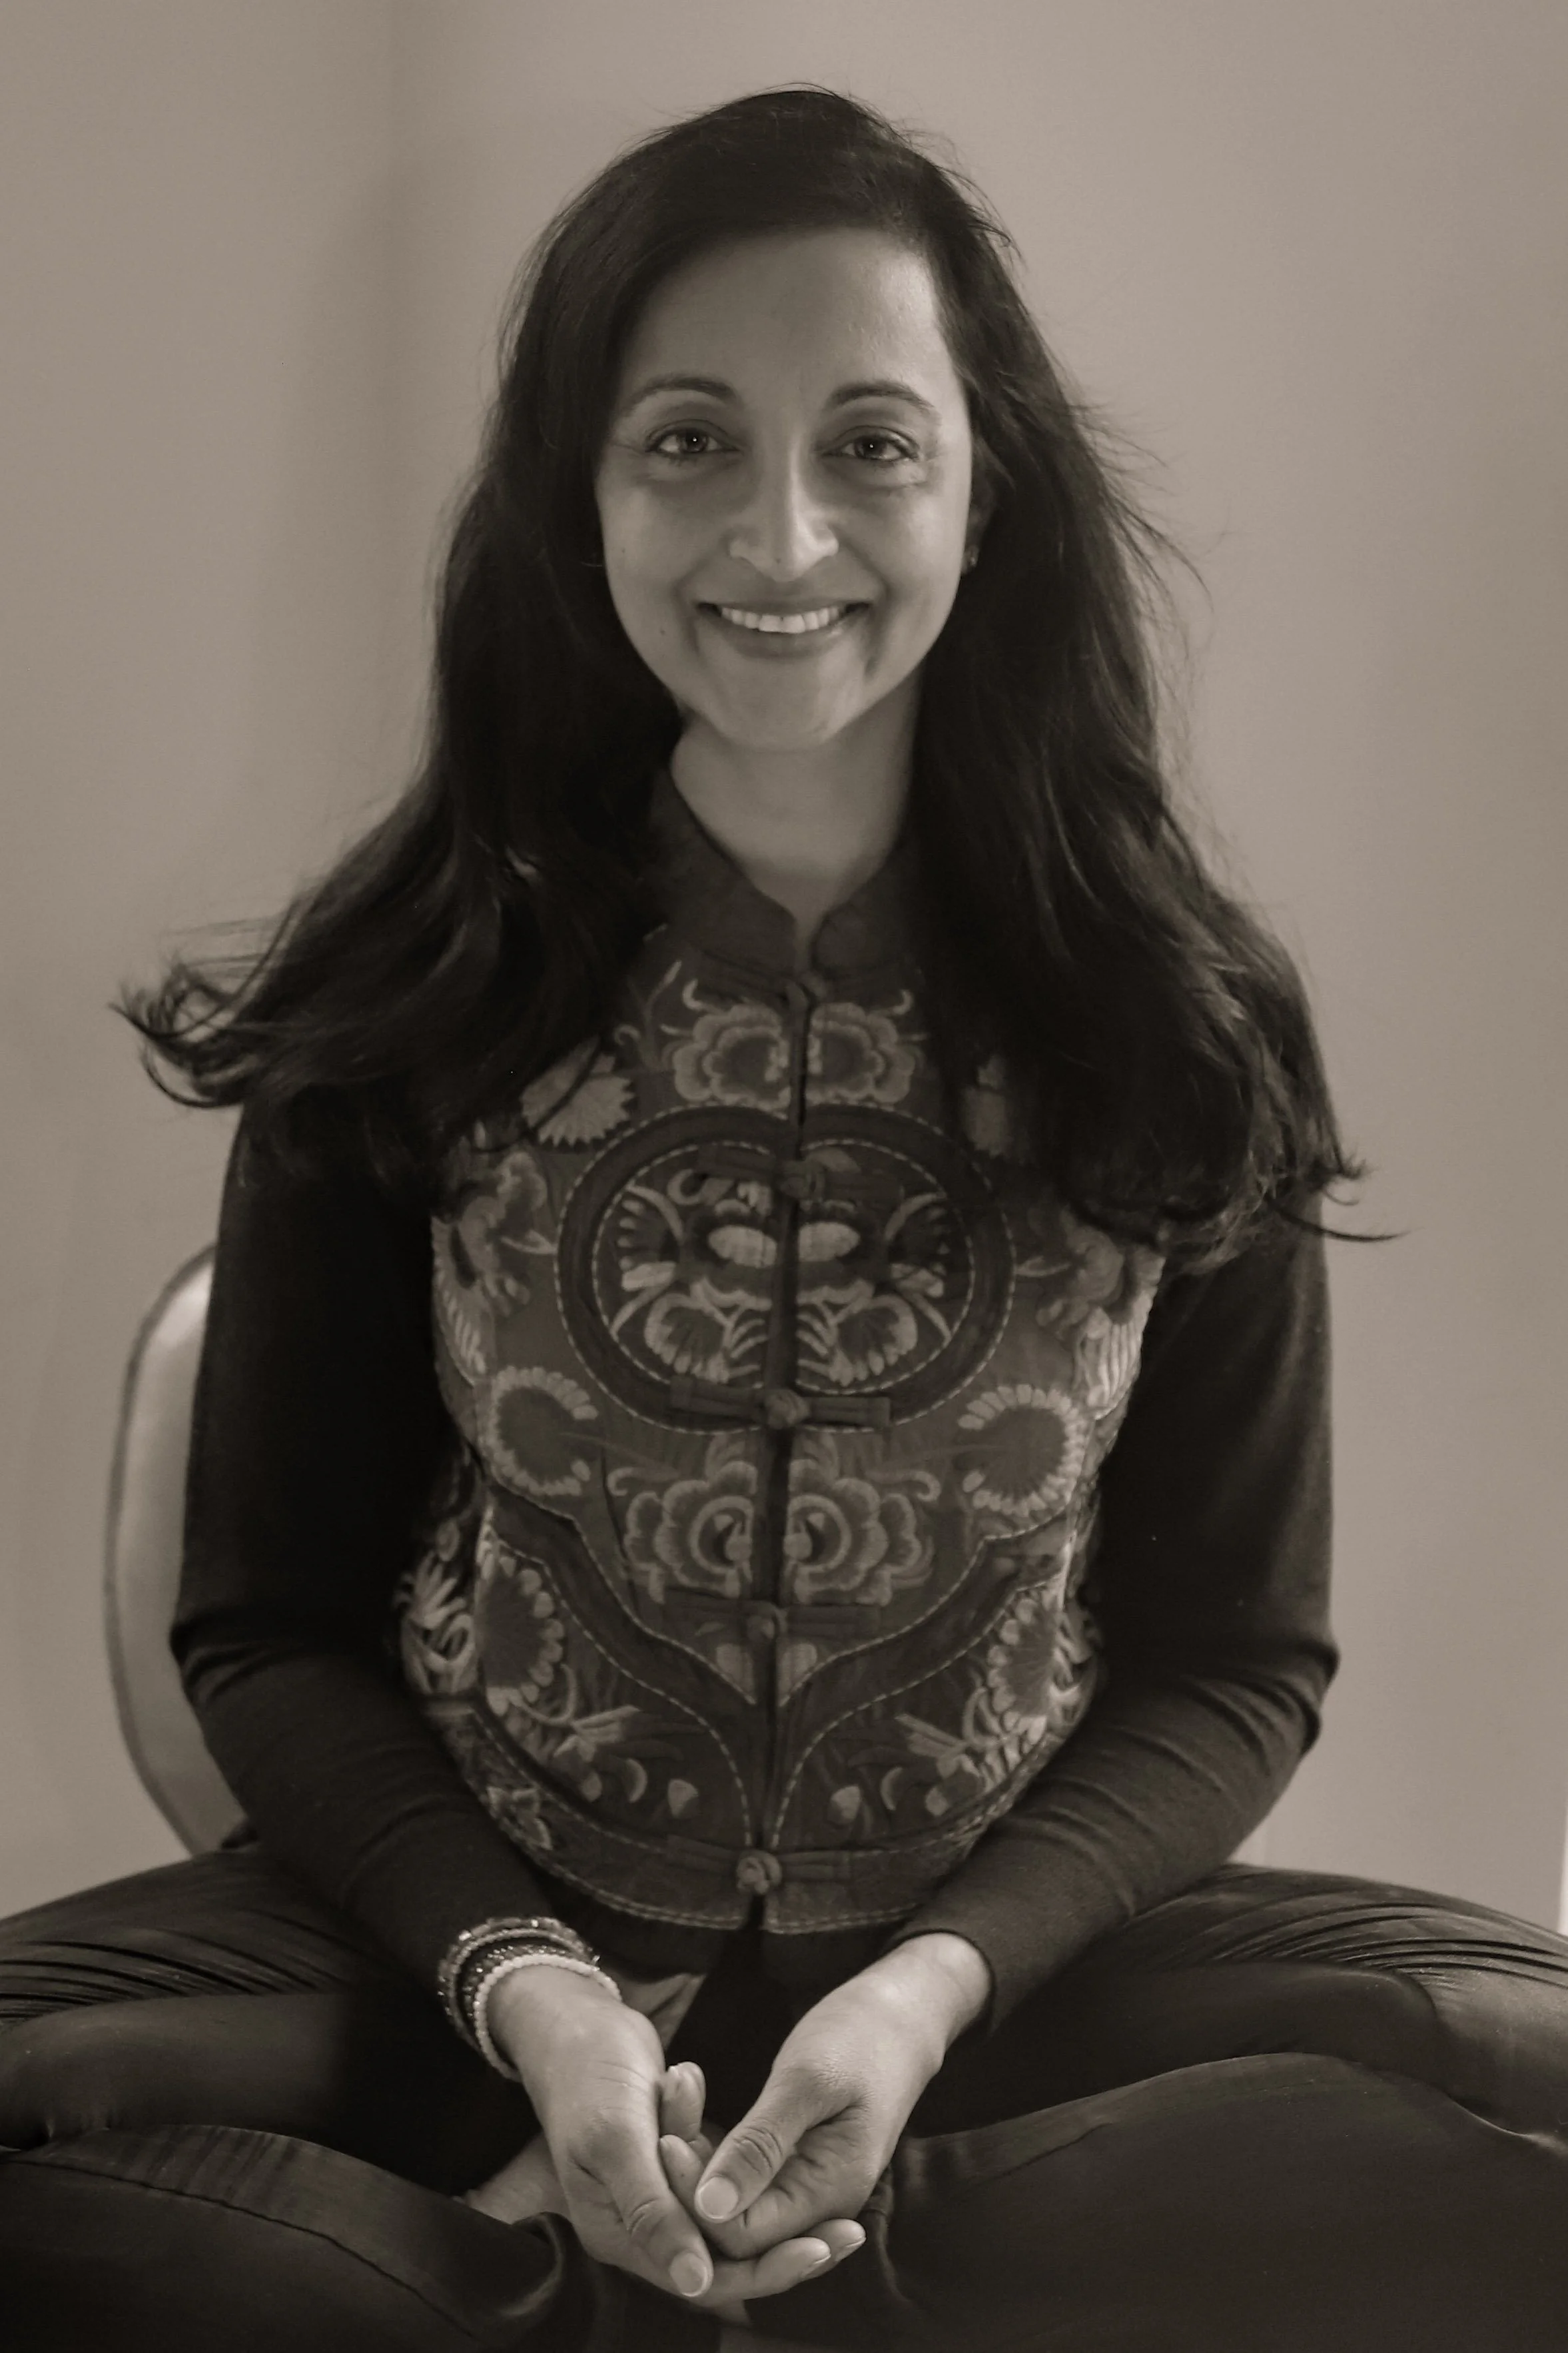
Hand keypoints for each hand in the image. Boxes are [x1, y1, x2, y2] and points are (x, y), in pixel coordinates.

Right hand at [472, 1967, 860, 2312]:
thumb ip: (653, 2212)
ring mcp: (653, 2194)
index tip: (824, 2245)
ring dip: (757, 2185)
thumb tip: (694, 2283)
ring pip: (725, 2217)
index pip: (705, 2278)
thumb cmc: (588, 2075)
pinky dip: (733, 2152)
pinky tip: (734, 2111)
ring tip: (801, 2161)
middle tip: (849, 2230)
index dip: (765, 2269)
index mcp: (618, 2234)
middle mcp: (637, 2226)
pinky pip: (717, 2179)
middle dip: (783, 2245)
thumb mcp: (618, 2139)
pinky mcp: (667, 2164)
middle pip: (723, 2258)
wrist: (570, 2022)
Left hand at [690, 1934, 990, 2257]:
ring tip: (678, 2095)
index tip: (667, 2137)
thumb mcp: (807, 2081)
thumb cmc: (859, 2036)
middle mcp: (818, 2208)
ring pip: (732, 2206)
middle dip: (689, 2183)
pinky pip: (741, 2182)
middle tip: (668, 2116)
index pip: (742, 2235)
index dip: (697, 2198)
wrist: (899, 2016)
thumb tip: (709, 2208)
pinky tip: (690, 2107)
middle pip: (733, 2230)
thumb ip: (762, 2145)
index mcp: (829, 2193)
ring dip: (696, 2162)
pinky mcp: (793, 2169)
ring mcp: (807, 2191)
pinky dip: (710, 2150)